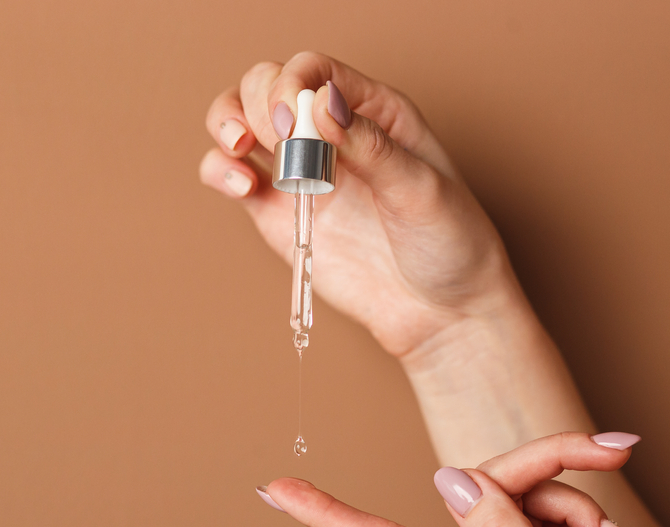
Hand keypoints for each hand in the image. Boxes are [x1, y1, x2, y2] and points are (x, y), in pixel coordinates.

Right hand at [199, 52, 516, 357]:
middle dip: (260, 103)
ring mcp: (299, 171)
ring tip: (242, 149)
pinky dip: (220, 170)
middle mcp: (329, 134)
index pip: (315, 70)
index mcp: (372, 111)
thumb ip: (371, 146)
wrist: (439, 313)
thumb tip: (321, 104)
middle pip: (268, 85)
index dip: (293, 83)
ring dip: (226, 122)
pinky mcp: (277, 212)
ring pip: (240, 120)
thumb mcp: (423, 190)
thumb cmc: (448, 244)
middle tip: (278, 141)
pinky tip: (241, 186)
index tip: (292, 119)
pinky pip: (230, 175)